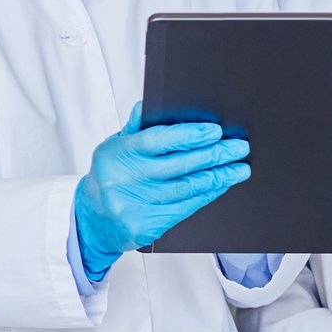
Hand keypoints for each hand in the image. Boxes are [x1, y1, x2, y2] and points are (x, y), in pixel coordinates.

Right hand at [73, 105, 251, 279]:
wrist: (92, 219)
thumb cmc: (111, 177)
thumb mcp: (115, 148)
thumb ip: (135, 129)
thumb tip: (149, 106)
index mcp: (115, 154)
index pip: (156, 140)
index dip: (188, 135)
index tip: (215, 131)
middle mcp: (123, 180)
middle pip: (177, 165)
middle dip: (213, 155)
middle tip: (238, 148)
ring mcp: (133, 205)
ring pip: (186, 188)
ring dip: (218, 177)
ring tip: (239, 168)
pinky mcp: (145, 226)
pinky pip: (184, 208)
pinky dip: (206, 195)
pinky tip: (220, 185)